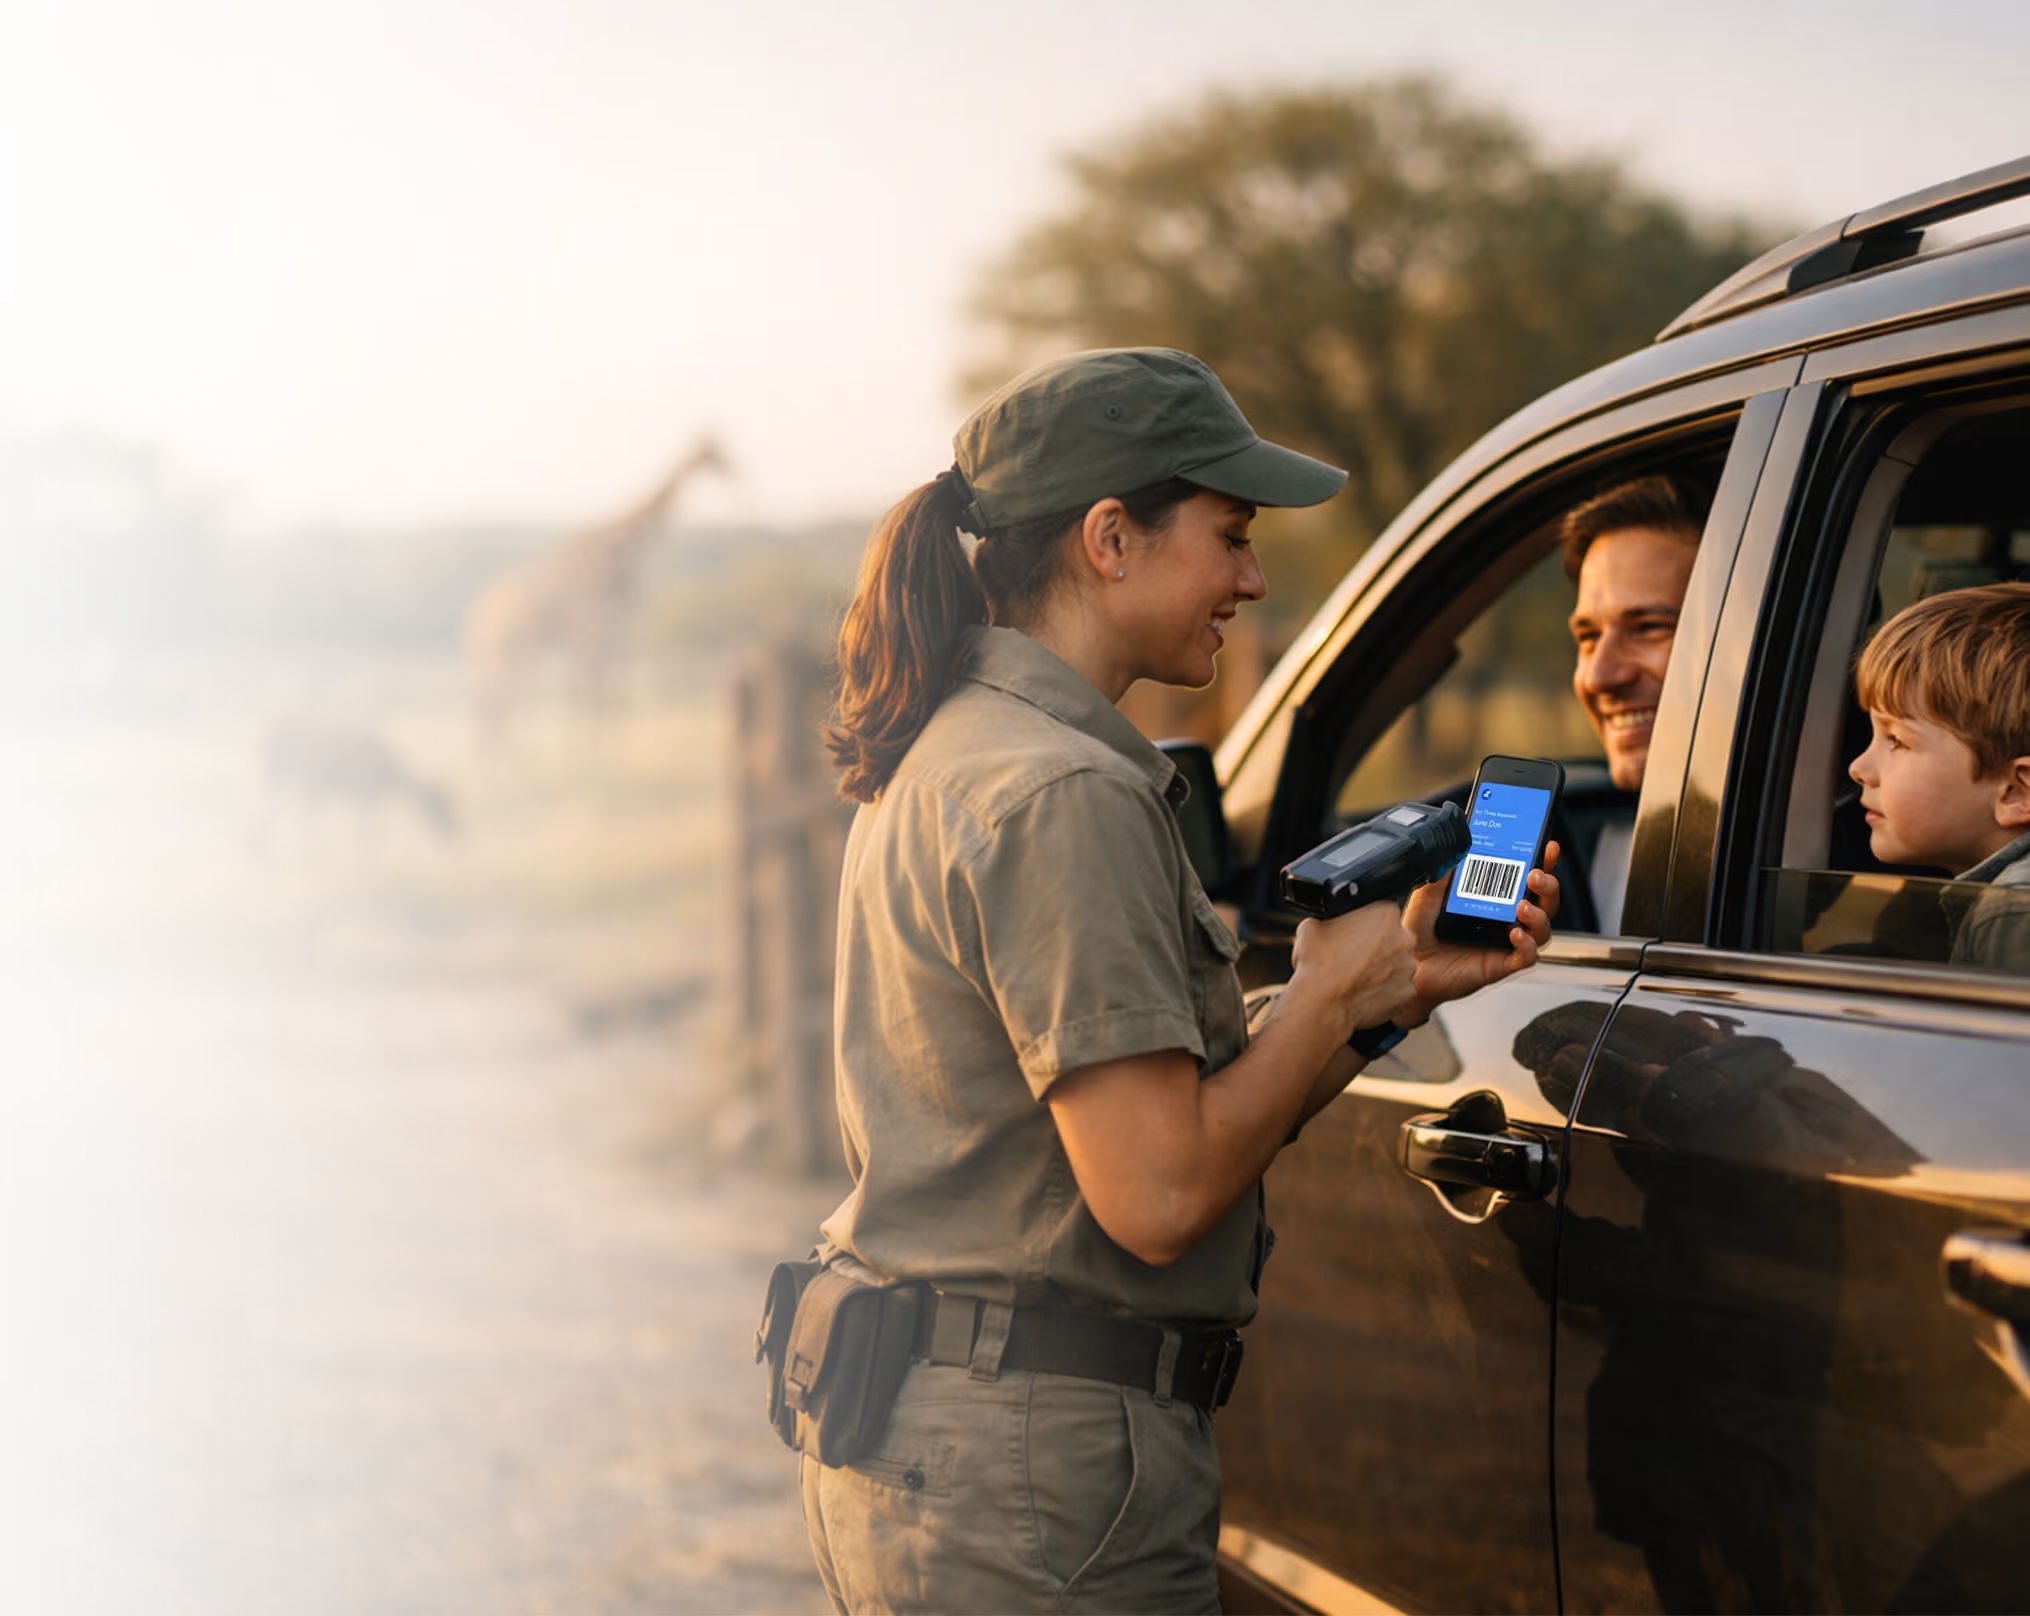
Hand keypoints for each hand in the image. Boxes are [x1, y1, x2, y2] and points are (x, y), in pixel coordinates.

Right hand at [1290, 899, 1416, 1039]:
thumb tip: (1328, 926)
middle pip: (1394, 938)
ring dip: (1382, 968)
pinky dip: (1385, 990)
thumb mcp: (1312, 926)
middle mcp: (1403, 938)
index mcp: (1384, 915)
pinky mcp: (1406, 992)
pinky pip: (1398, 988)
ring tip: (1356, 976)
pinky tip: (1364, 991)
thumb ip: (1330, 921)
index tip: (1355, 935)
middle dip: (1378, 946)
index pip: (1382, 914)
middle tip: (1355, 956)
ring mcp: (1407, 966)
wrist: (1319, 1002)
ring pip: (1397, 964)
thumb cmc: (1317, 965)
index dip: (1366, 925)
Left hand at [1397, 841, 1562, 1022]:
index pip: (1526, 879)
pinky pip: (1527, 956)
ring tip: (1523, 906)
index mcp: (1494, 899)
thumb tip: (1452, 848)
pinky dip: (1527, 944)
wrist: (1407, 967)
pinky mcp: (1501, 965)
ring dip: (1539, 915)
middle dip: (1548, 885)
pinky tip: (1515, 934)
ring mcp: (1505, 943)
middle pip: (1545, 902)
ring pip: (1542, 929)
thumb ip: (1439, 873)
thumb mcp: (1425, 896)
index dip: (1543, 862)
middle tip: (1534, 875)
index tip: (1548, 847)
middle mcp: (1505, 919)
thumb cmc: (1419, 933)